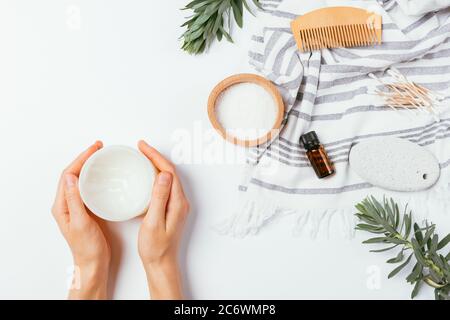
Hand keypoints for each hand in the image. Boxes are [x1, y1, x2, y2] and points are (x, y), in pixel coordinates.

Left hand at [52, 141, 110, 299]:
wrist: (93, 262)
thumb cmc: (86, 247)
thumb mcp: (80, 222)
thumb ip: (74, 199)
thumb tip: (70, 176)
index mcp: (62, 205)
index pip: (68, 175)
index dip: (80, 160)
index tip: (93, 150)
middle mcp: (67, 203)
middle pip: (73, 174)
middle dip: (84, 158)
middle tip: (98, 148)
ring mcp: (77, 206)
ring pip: (80, 179)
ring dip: (89, 166)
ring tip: (100, 156)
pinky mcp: (86, 209)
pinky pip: (88, 188)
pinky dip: (94, 177)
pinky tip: (103, 175)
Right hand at [138, 140, 189, 299]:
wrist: (161, 264)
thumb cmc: (156, 248)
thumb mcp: (153, 222)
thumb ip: (159, 198)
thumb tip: (163, 175)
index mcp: (177, 202)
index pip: (169, 171)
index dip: (156, 156)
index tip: (142, 147)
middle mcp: (180, 202)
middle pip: (170, 172)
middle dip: (155, 157)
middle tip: (140, 148)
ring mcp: (176, 205)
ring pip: (168, 178)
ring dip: (156, 165)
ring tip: (142, 157)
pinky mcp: (171, 209)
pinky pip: (164, 187)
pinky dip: (155, 176)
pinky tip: (145, 176)